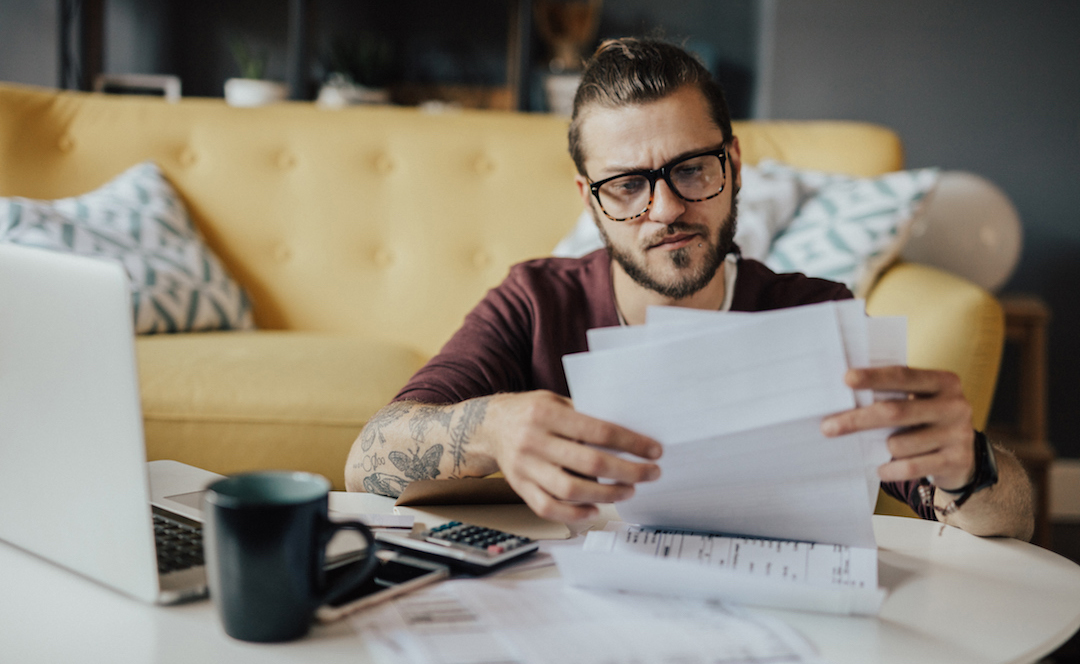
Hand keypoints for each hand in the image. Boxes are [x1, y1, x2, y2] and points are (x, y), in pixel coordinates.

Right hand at [481, 390, 662, 522]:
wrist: (489, 426)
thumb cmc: (531, 412)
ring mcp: (525, 468)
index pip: (597, 431)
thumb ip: (585, 414)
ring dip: (606, 495)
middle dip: (627, 472)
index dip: (631, 443)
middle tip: (650, 473)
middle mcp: (534, 441)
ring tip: (628, 490)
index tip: (654, 450)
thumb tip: (629, 432)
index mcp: (546, 414)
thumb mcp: (556, 401)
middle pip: (589, 464)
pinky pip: (549, 508)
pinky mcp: (520, 488)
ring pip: (571, 490)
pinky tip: (594, 509)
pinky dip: (575, 513)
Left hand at [820, 366, 974, 489]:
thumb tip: (844, 399)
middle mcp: (955, 405)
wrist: (965, 457)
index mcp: (944, 382)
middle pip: (895, 411)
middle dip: (857, 420)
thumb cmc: (926, 421)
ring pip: (899, 444)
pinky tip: (881, 469)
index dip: (873, 377)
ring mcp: (958, 434)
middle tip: (827, 427)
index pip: (903, 375)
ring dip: (882, 448)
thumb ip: (892, 395)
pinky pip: (910, 467)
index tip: (845, 379)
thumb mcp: (918, 401)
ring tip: (882, 448)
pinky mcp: (956, 461)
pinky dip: (890, 470)